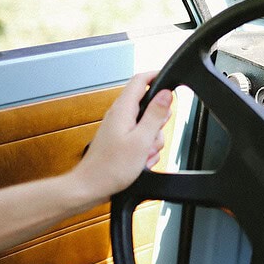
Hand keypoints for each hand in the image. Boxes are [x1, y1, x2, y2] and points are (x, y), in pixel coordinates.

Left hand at [70, 72, 172, 201]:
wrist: (91, 187)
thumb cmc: (110, 168)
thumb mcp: (141, 140)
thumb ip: (155, 115)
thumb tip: (166, 94)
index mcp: (123, 109)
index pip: (141, 80)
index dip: (158, 76)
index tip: (172, 82)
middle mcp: (120, 115)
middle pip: (149, 105)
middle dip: (159, 120)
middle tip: (155, 135)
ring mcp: (120, 128)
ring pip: (148, 125)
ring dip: (153, 139)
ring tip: (144, 153)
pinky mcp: (122, 141)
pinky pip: (142, 139)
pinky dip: (145, 149)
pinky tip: (140, 161)